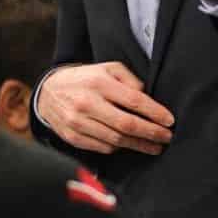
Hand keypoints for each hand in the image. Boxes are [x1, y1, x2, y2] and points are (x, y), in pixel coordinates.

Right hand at [35, 62, 173, 154]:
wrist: (48, 93)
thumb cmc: (84, 80)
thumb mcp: (106, 69)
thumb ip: (128, 79)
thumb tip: (147, 97)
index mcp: (98, 83)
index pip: (134, 100)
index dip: (155, 112)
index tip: (169, 121)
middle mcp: (87, 103)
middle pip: (127, 124)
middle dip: (151, 133)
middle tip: (167, 137)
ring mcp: (78, 122)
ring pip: (116, 140)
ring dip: (139, 145)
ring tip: (155, 146)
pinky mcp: (73, 137)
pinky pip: (103, 147)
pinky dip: (119, 147)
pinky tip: (130, 144)